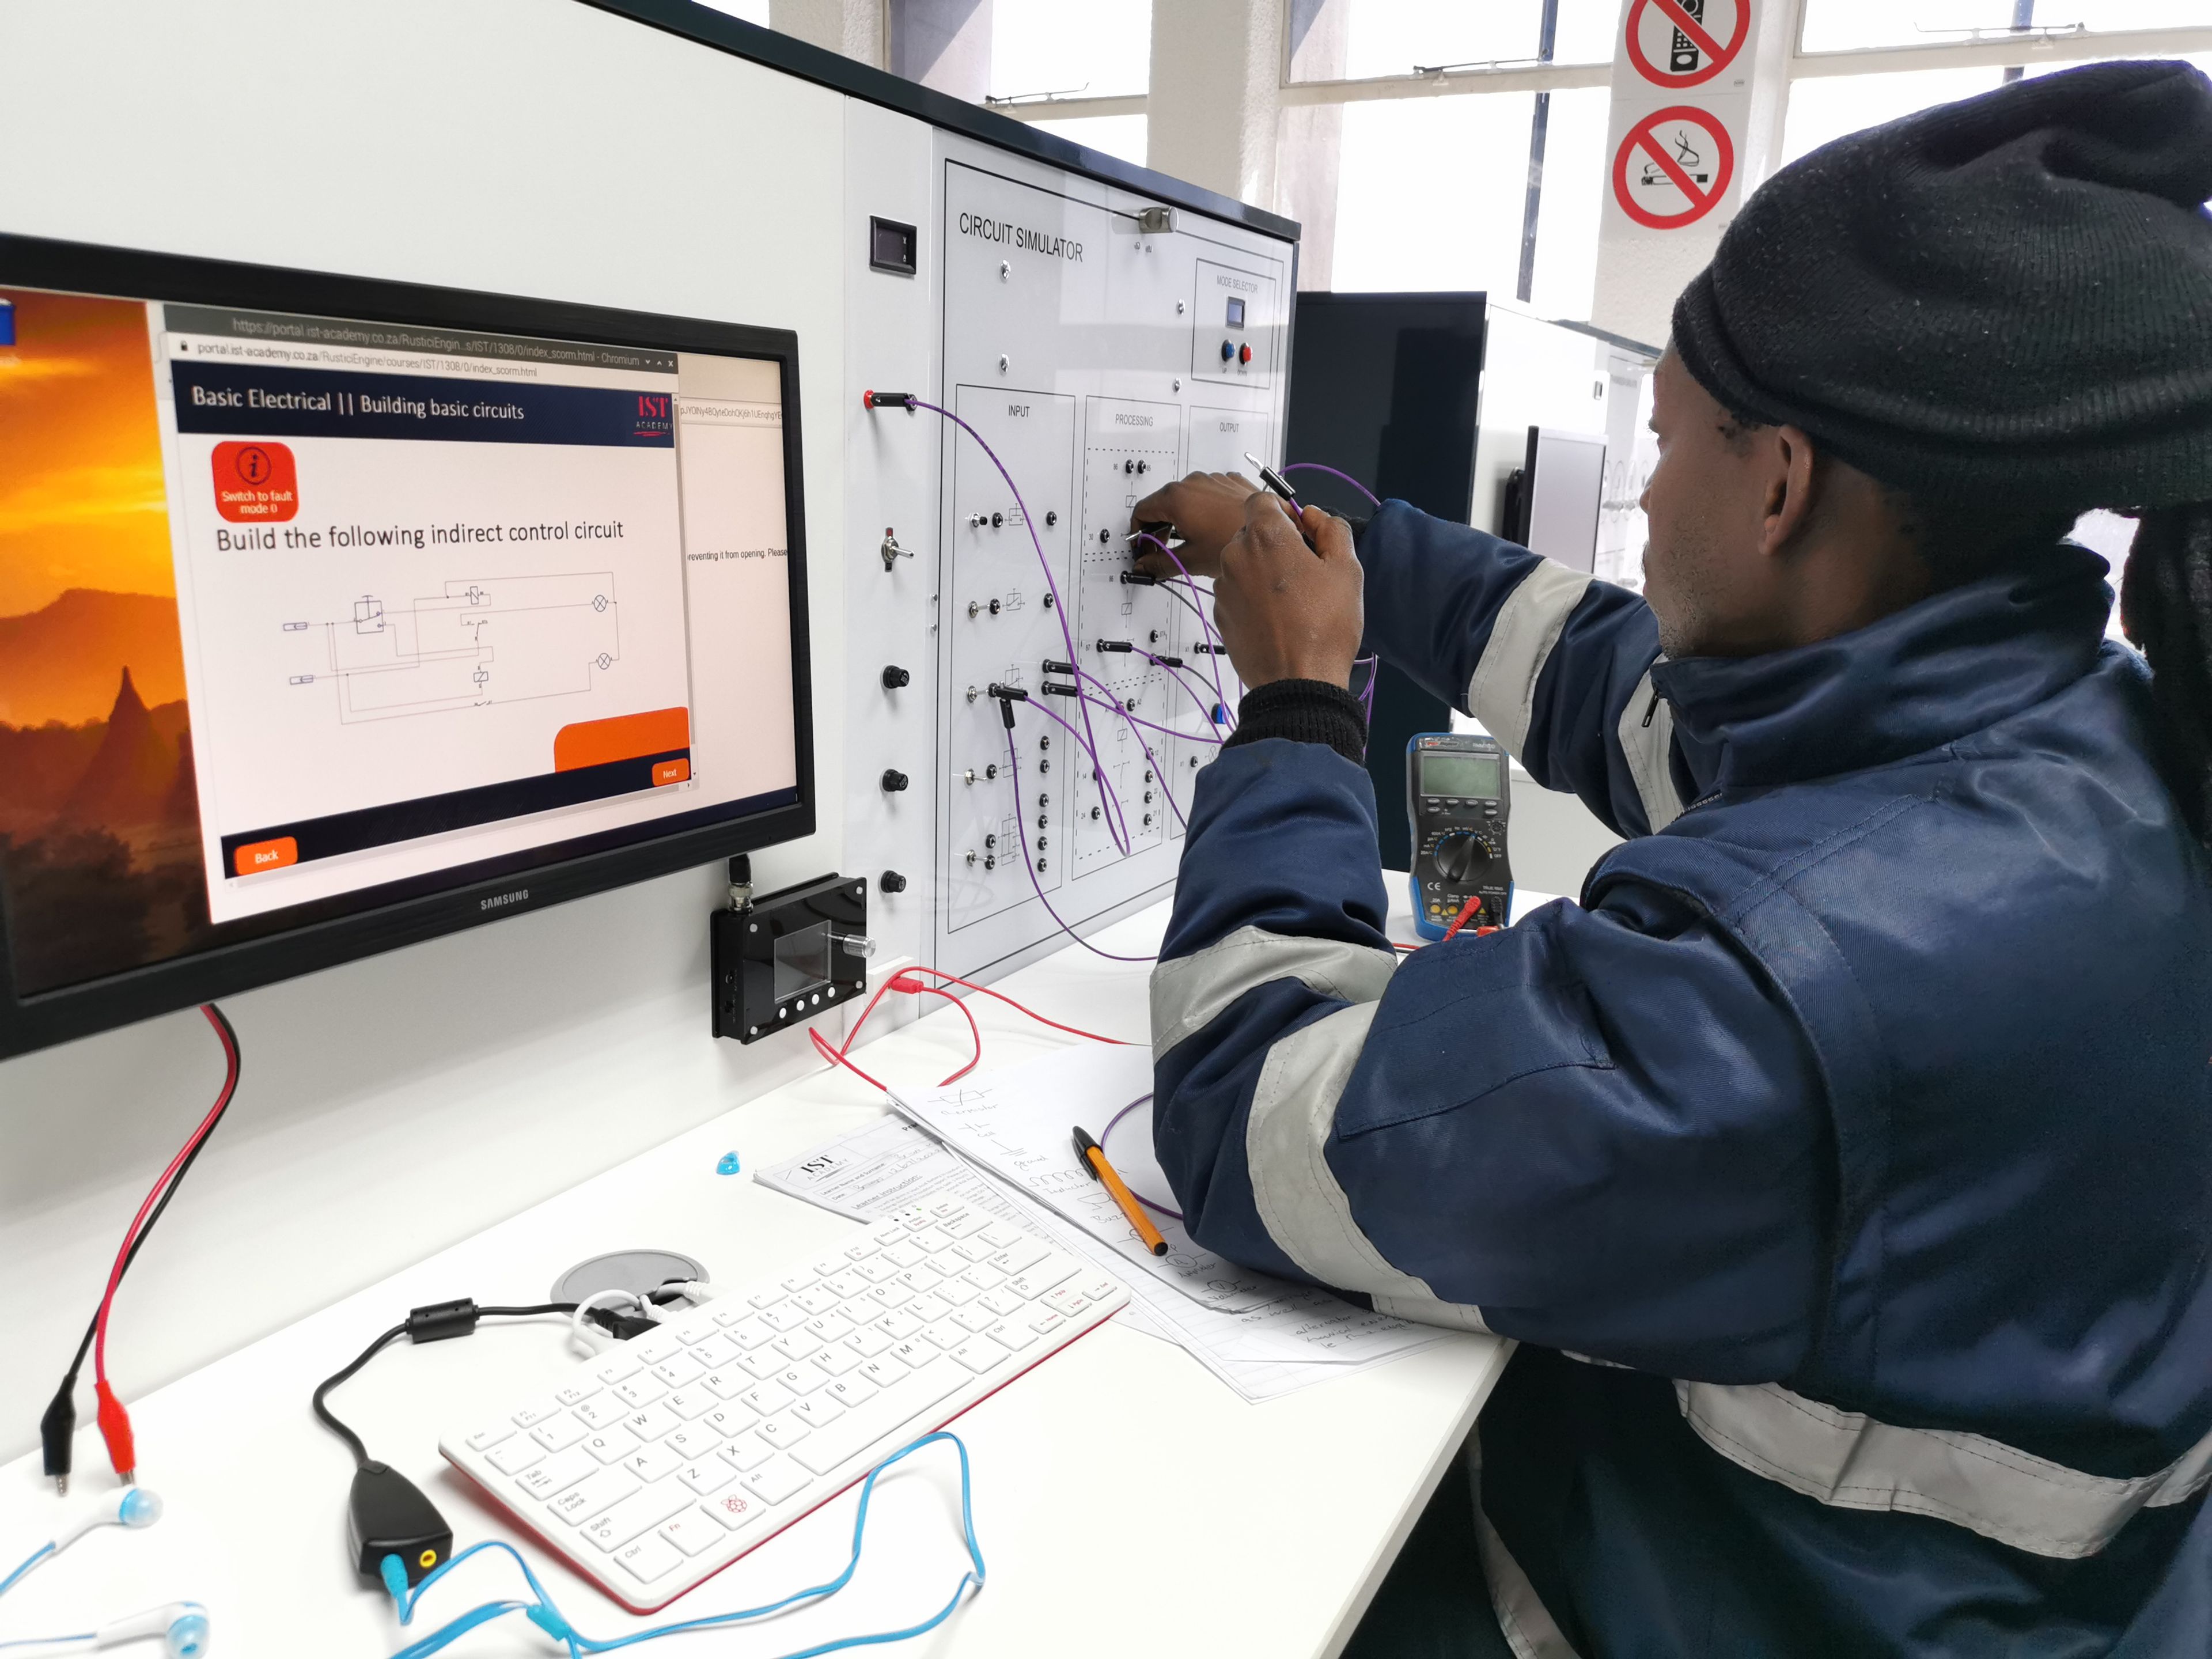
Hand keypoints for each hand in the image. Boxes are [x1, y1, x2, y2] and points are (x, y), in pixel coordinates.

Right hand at [1129, 471, 1264, 579]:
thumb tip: (1144, 566)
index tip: (1143, 549)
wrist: (1272, 533)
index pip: (1141, 511)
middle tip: (1164, 551)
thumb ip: (1159, 563)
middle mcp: (1192, 482)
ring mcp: (1212, 479)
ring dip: (1182, 519)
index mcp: (1176, 498)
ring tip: (1194, 542)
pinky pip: (1207, 494)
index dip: (1138, 534)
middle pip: (1162, 503)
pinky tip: (1213, 529)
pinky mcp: (1230, 482)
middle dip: (1159, 528)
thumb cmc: (1234, 541)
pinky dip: (1204, 510)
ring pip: (1186, 498)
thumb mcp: (1190, 559)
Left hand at [1213, 494, 1362, 689]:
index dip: (1282, 512)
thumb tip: (1313, 516)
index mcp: (1265, 535)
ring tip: (1292, 601)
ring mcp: (1224, 587)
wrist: (1297, 683)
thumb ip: (1331, 529)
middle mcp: (1235, 556)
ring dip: (1263, 572)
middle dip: (1275, 544)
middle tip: (1304, 572)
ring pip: (1243, 564)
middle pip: (1251, 533)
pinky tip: (1277, 619)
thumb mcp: (1346, 568)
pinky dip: (1252, 598)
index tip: (1300, 532)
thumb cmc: (1325, 627)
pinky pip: (1236, 593)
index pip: (1261, 500)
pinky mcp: (1220, 614)